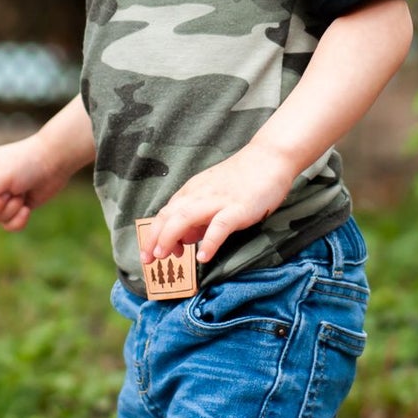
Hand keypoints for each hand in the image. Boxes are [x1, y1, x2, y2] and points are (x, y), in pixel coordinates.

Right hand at [0, 134, 75, 231]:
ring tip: (21, 193)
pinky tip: (27, 208)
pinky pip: (8, 225)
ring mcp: (1, 197)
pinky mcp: (15, 208)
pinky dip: (18, 220)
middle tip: (11, 190)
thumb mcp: (3, 174)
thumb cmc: (27, 162)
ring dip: (10, 209)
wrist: (55, 162)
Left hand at [145, 143, 298, 264]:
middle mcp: (199, 194)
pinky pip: (219, 226)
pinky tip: (202, 257)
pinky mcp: (238, 208)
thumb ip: (198, 217)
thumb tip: (185, 238)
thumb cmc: (242, 180)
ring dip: (170, 237)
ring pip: (185, 218)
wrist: (269, 158)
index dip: (154, 234)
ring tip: (164, 256)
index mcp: (192, 192)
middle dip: (154, 238)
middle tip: (148, 259)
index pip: (165, 214)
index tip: (152, 253)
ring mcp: (218, 201)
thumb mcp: (212, 196)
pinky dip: (209, 242)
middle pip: (169, 216)